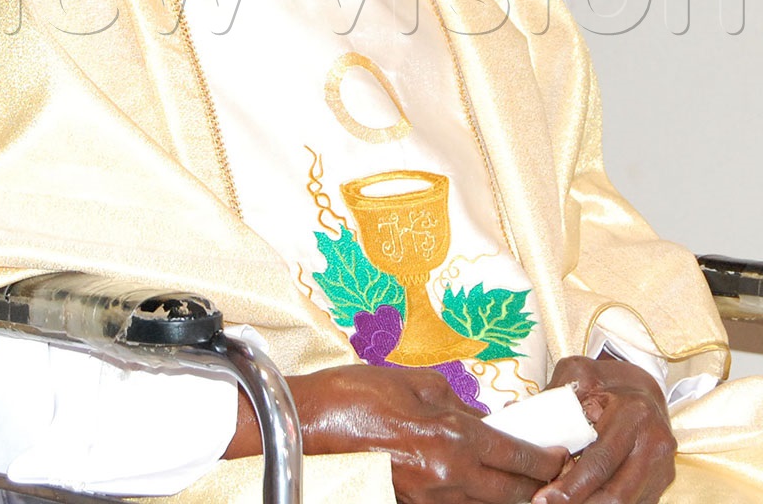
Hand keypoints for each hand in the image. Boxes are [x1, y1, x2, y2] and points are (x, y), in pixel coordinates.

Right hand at [228, 363, 566, 502]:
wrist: (313, 422)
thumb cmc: (360, 394)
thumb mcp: (418, 382)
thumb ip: (458, 404)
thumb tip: (484, 420)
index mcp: (453, 437)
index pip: (518, 456)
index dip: (547, 457)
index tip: (562, 453)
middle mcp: (449, 475)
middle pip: (513, 493)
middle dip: (538, 484)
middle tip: (552, 472)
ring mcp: (430, 498)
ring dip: (508, 495)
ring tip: (519, 481)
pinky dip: (474, 498)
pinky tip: (475, 483)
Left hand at [532, 356, 675, 503]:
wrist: (644, 385)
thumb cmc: (605, 379)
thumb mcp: (578, 374)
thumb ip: (552, 395)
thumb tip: (514, 410)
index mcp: (634, 413)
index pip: (600, 461)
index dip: (571, 486)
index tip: (543, 498)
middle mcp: (655, 443)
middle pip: (616, 493)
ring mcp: (663, 466)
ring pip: (626, 503)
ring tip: (562, 501)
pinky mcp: (662, 480)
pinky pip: (634, 501)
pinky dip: (605, 502)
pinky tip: (583, 496)